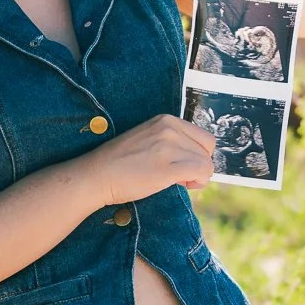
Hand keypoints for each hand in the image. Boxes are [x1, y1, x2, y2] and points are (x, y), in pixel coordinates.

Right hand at [90, 114, 215, 203]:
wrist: (97, 175)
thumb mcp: (149, 139)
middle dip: (199, 165)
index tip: (184, 165)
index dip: (198, 154)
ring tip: (176, 180)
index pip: (203, 137)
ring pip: (206, 163)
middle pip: (207, 150)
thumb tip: (197, 160)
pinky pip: (201, 172)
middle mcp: (170, 128)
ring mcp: (169, 146)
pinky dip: (198, 182)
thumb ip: (172, 142)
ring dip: (198, 176)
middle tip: (180, 176)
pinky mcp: (168, 167)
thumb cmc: (120, 163)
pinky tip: (183, 184)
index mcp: (166, 120)